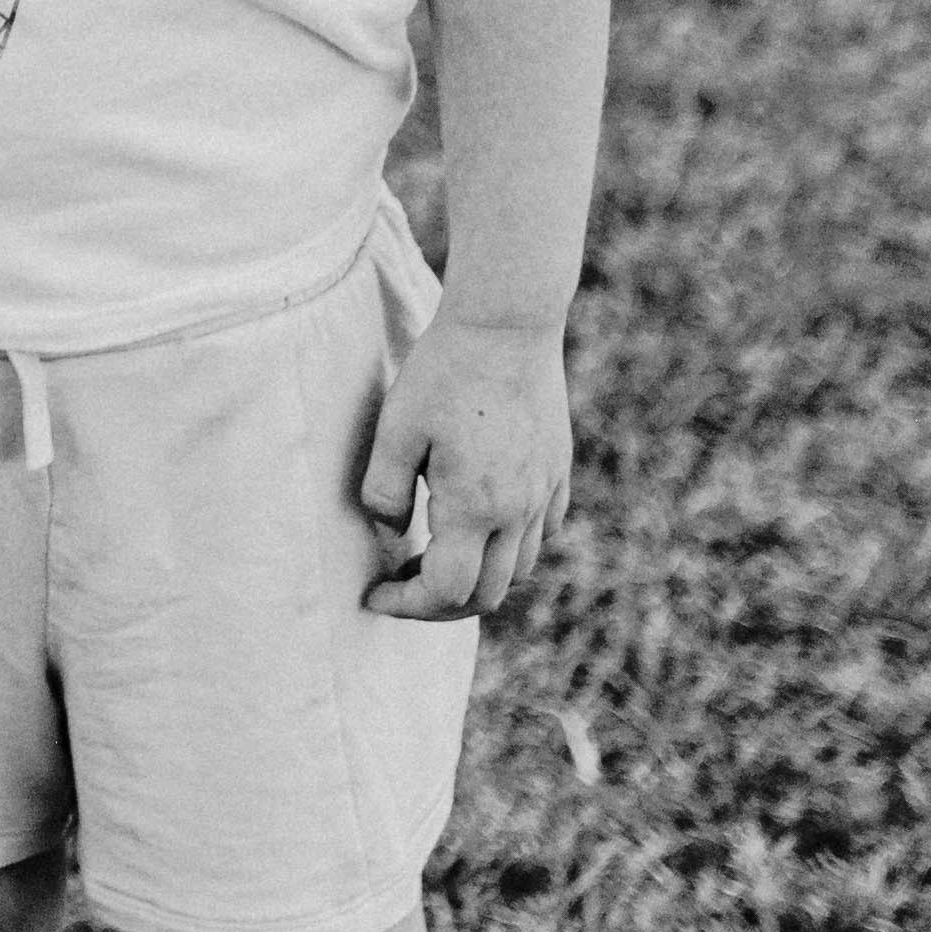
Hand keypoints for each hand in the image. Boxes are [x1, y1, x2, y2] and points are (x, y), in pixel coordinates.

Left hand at [360, 312, 570, 618]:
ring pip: (520, 569)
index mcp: (475, 507)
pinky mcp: (556, 471)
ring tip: (432, 555)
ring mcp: (544, 492)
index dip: (407, 605)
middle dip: (439, 604)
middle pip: (487, 595)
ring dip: (477, 579)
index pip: (446, 591)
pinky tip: (478, 525)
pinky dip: (511, 549)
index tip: (373, 595)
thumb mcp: (396, 428)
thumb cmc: (443, 372)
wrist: (506, 325)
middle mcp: (519, 511)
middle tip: (398, 584)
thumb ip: (385, 492)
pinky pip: (542, 533)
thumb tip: (390, 535)